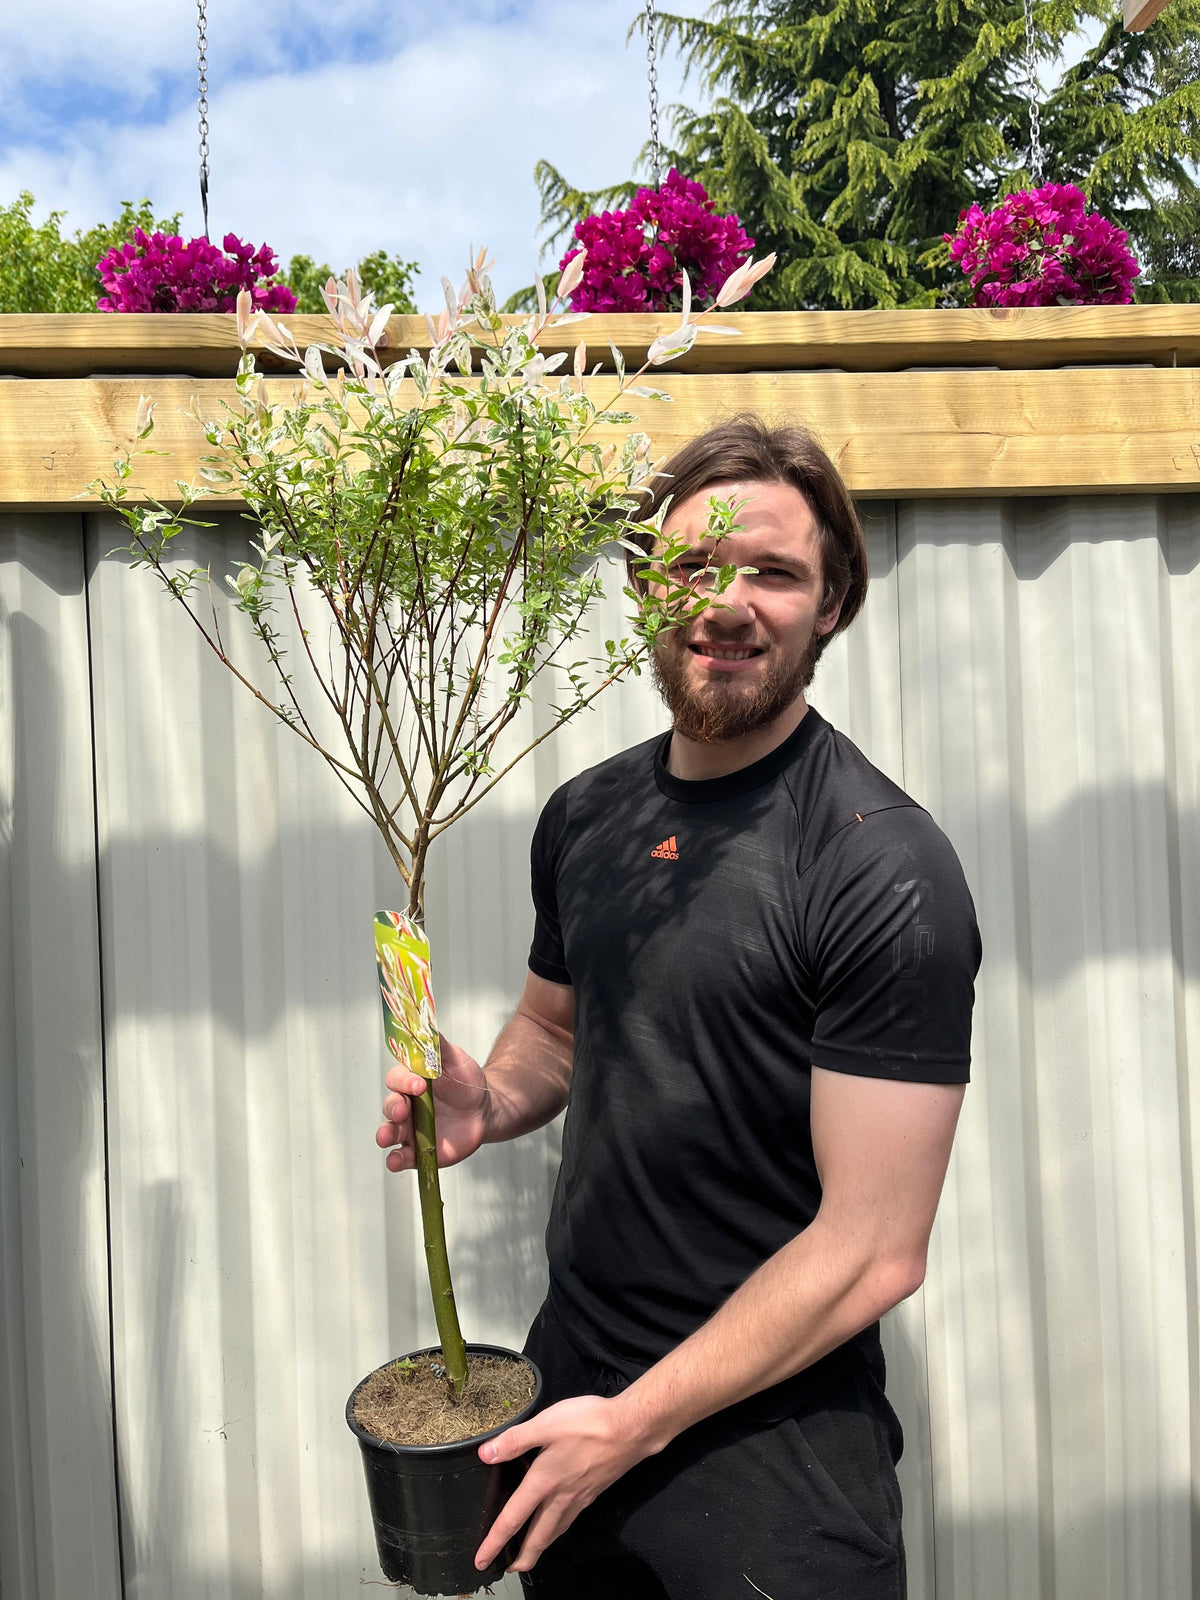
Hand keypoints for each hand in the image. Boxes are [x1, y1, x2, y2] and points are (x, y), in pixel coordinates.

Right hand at [375, 1033, 488, 1171]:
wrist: (485, 1111)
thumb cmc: (467, 1081)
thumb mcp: (455, 1058)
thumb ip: (437, 1044)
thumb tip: (424, 1021)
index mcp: (411, 1081)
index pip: (397, 1079)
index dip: (404, 1082)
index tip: (420, 1084)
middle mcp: (406, 1104)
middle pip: (389, 1105)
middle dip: (393, 1108)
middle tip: (402, 1110)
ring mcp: (410, 1129)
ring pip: (389, 1131)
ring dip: (385, 1134)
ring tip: (387, 1137)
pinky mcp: (418, 1150)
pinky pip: (401, 1157)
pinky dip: (395, 1160)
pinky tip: (396, 1160)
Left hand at [473, 1394, 651, 1573]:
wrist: (631, 1429)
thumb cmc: (588, 1424)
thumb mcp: (546, 1423)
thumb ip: (515, 1440)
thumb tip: (485, 1454)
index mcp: (543, 1482)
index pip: (513, 1519)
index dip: (495, 1542)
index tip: (481, 1561)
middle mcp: (560, 1497)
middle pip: (538, 1538)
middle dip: (522, 1558)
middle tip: (508, 1569)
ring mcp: (580, 1498)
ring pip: (555, 1532)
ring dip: (540, 1547)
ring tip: (530, 1554)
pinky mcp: (594, 1492)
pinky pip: (570, 1520)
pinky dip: (558, 1531)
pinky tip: (559, 1523)